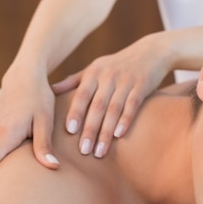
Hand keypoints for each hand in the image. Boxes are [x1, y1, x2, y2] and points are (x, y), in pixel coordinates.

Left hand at [51, 34, 170, 157]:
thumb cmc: (118, 63)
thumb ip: (74, 81)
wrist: (151, 51)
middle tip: (84, 151)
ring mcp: (126, 81)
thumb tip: (51, 90)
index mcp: (94, 73)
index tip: (70, 132)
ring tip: (100, 152)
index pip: (82, 95)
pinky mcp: (142, 85)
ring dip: (106, 132)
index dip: (76, 112)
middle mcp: (108, 76)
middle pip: (97, 106)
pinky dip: (126, 120)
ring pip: (114, 109)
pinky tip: (119, 135)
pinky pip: (132, 105)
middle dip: (90, 129)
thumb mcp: (95, 68)